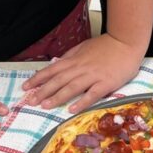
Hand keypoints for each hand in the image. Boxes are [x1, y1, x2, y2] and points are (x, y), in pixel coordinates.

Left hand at [21, 34, 142, 112]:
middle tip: (30, 101)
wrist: (127, 42)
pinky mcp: (106, 83)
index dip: (38, 78)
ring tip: (45, 106)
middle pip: (58, 80)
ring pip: (72, 87)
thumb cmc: (107, 45)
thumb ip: (71, 56)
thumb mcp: (84, 47)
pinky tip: (71, 109)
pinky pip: (92, 94)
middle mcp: (81, 68)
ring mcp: (93, 76)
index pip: (52, 70)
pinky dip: (81, 102)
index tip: (25, 87)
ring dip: (57, 97)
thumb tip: (57, 63)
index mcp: (75, 59)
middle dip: (43, 91)